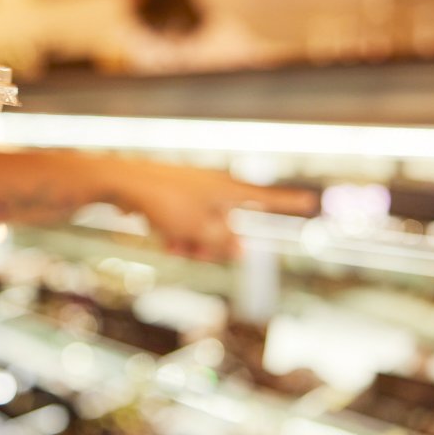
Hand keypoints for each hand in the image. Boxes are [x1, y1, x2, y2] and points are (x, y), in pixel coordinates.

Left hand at [110, 159, 317, 261]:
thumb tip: (243, 250)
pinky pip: (184, 222)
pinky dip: (177, 233)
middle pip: (229, 224)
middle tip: (195, 253)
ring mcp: (192, 190)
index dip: (288, 203)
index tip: (311, 199)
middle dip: (214, 245)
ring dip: (192, 244)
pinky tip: (159, 236)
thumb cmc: (165, 203)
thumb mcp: (200, 231)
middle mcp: (214, 186)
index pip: (267, 198)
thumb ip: (224, 243)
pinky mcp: (172, 195)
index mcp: (228, 190)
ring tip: (173, 246)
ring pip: (203, 228)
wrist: (122, 181)